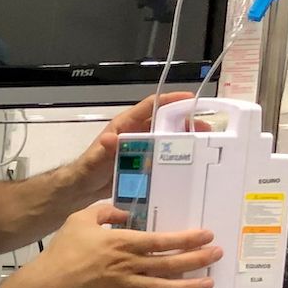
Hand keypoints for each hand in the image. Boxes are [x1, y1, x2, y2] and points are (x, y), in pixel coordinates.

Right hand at [9, 202, 220, 287]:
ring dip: (190, 286)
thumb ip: (106, 211)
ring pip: (165, 287)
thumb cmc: (64, 249)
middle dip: (197, 259)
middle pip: (170, 264)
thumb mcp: (81, 219)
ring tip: (208, 282)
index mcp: (121, 242)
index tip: (206, 235)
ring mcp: (126, 286)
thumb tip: (127, 214)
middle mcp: (129, 265)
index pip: (161, 240)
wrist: (48, 282)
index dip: (186, 238)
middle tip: (216, 254)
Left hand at [67, 92, 192, 198]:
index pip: (150, 106)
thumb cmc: (88, 169)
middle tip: (204, 128)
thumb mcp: (96, 158)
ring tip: (202, 142)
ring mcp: (141, 145)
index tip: (189, 98)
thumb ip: (104, 149)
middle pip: (164, 120)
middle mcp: (136, 131)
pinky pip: (163, 153)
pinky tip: (189, 160)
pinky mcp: (144, 159)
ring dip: (184, 137)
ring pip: (167, 136)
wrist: (83, 188)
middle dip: (185, 120)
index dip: (169, 100)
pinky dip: (176, 154)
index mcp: (125, 125)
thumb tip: (110, 138)